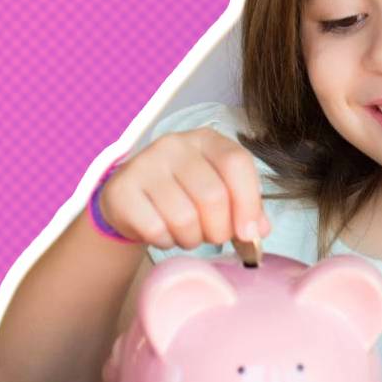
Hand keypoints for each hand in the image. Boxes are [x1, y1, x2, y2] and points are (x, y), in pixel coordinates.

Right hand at [100, 128, 271, 249]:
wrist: (130, 200)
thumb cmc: (183, 195)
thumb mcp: (218, 191)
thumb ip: (245, 207)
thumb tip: (259, 229)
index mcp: (206, 139)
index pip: (237, 163)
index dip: (249, 202)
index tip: (248, 233)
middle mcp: (175, 144)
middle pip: (213, 196)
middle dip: (219, 230)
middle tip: (213, 237)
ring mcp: (145, 164)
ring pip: (184, 218)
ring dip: (191, 239)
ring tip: (186, 234)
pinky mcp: (122, 189)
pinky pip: (155, 229)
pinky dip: (165, 241)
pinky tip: (163, 233)